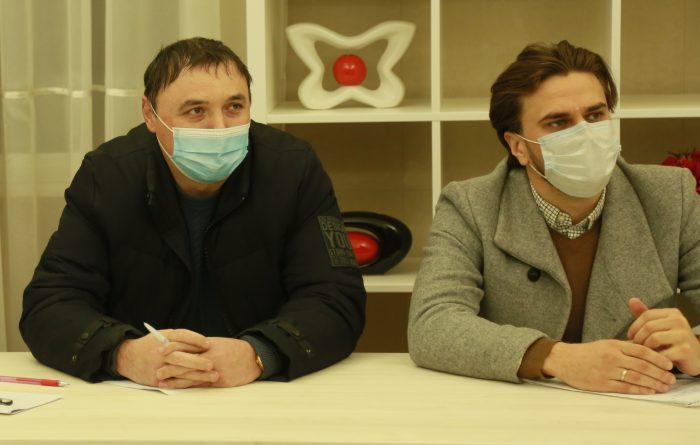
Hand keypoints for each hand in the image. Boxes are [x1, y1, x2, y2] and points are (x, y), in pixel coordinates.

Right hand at [116, 329, 215, 386]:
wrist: (127, 357)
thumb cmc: (151, 345)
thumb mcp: (162, 336)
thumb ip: (180, 339)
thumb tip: (204, 343)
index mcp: (163, 338)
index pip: (181, 336)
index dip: (195, 339)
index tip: (208, 343)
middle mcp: (160, 352)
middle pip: (181, 356)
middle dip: (198, 361)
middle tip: (211, 365)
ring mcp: (157, 366)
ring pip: (180, 371)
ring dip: (198, 375)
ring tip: (212, 376)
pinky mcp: (156, 379)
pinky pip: (175, 381)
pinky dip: (189, 382)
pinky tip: (200, 383)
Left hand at [157, 337, 261, 388]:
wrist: (254, 358)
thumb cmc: (236, 350)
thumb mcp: (220, 343)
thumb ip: (204, 347)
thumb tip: (187, 348)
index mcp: (210, 344)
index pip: (187, 344)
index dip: (173, 346)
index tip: (160, 348)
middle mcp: (210, 356)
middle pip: (186, 360)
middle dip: (170, 364)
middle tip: (155, 366)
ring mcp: (214, 369)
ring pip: (190, 373)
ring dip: (174, 377)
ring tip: (160, 379)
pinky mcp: (219, 381)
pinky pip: (199, 384)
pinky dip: (186, 385)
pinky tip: (176, 386)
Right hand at [542, 340, 675, 393]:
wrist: (564, 359)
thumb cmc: (586, 352)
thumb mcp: (605, 344)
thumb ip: (624, 347)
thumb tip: (645, 351)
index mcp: (614, 345)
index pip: (641, 350)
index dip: (658, 358)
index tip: (669, 364)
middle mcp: (612, 356)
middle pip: (642, 365)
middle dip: (660, 373)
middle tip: (671, 379)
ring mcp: (607, 370)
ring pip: (636, 377)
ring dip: (653, 383)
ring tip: (663, 387)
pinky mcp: (602, 383)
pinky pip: (624, 387)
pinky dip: (639, 390)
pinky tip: (648, 391)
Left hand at [627, 297, 699, 375]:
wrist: (695, 358)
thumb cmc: (673, 341)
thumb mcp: (659, 326)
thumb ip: (645, 314)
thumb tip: (631, 300)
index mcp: (672, 313)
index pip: (647, 315)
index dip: (634, 326)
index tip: (630, 336)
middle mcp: (679, 321)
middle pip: (649, 327)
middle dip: (638, 338)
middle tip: (635, 346)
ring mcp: (683, 335)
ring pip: (654, 338)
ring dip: (645, 348)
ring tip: (645, 352)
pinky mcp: (685, 350)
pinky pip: (662, 353)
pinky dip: (654, 358)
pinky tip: (653, 360)